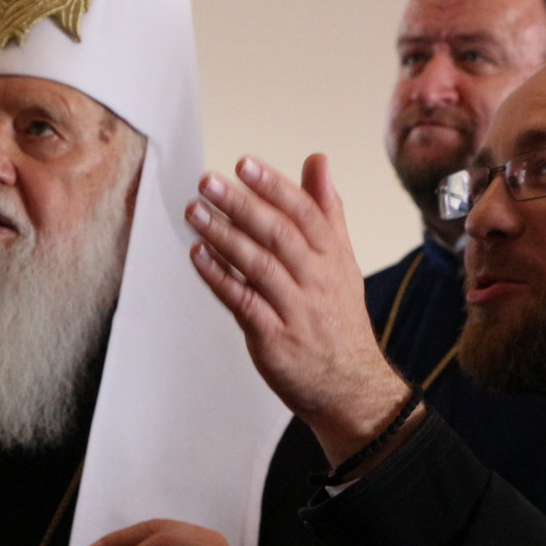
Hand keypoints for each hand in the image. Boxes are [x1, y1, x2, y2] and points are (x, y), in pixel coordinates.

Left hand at [186, 154, 412, 462]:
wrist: (351, 386)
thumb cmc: (338, 317)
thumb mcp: (342, 260)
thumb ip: (326, 210)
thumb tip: (318, 160)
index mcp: (333, 257)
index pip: (305, 212)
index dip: (274, 186)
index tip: (244, 163)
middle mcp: (316, 279)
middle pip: (278, 235)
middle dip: (241, 204)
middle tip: (207, 181)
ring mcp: (295, 310)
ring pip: (258, 266)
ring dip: (223, 236)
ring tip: (194, 212)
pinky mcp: (274, 338)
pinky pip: (243, 303)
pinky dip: (219, 278)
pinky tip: (197, 256)